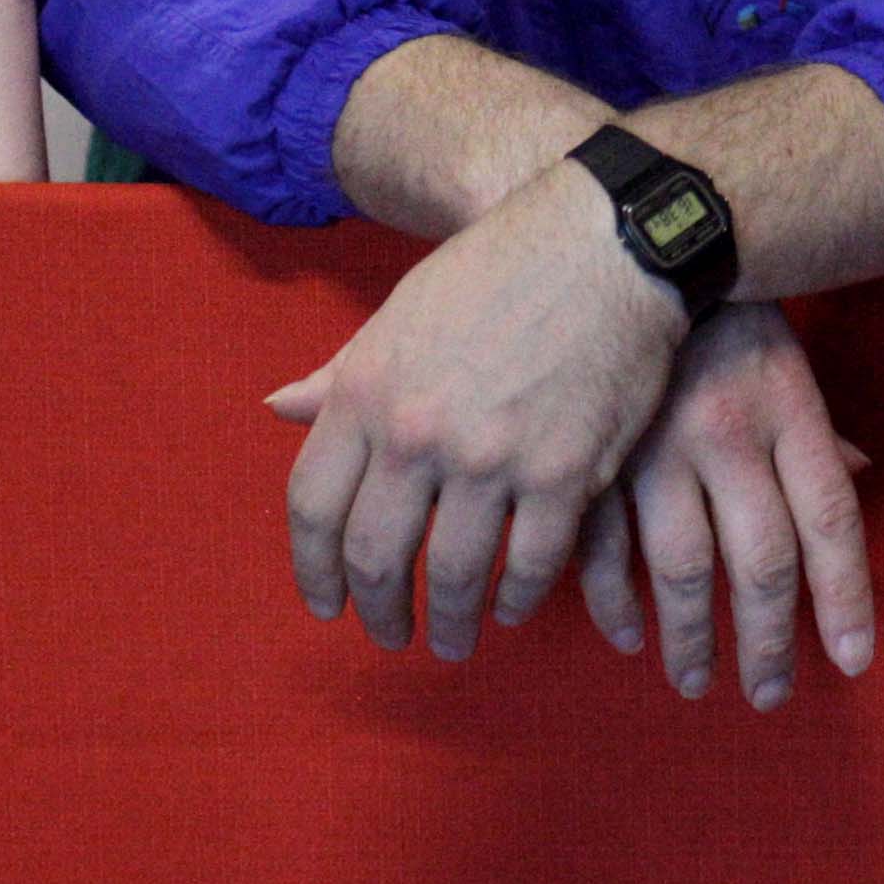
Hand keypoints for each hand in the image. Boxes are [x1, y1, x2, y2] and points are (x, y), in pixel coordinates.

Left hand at [267, 160, 686, 657]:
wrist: (606, 243)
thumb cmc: (499, 269)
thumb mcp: (401, 313)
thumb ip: (342, 375)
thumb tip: (277, 407)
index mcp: (367, 391)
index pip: (313, 506)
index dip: (313, 569)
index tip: (326, 603)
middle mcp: (417, 433)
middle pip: (376, 555)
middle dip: (379, 609)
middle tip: (389, 633)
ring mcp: (491, 458)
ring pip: (455, 573)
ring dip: (450, 622)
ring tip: (452, 640)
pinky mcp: (564, 472)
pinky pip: (532, 563)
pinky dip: (517, 597)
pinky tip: (512, 606)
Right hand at [570, 301, 877, 710]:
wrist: (624, 241)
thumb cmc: (723, 311)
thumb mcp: (789, 360)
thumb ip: (817, 431)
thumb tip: (860, 478)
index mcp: (784, 410)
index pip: (830, 521)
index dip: (846, 598)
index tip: (852, 661)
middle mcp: (727, 435)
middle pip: (760, 563)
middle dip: (767, 642)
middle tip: (771, 693)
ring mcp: (654, 447)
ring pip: (681, 569)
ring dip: (692, 639)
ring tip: (699, 680)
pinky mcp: (591, 451)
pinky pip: (601, 547)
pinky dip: (613, 601)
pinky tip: (628, 634)